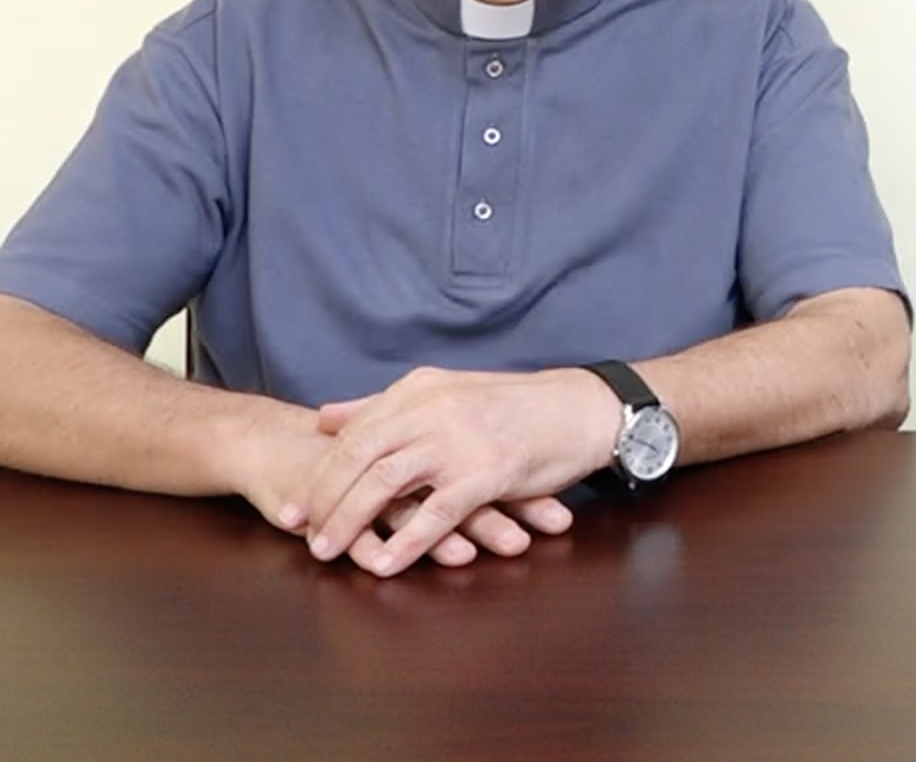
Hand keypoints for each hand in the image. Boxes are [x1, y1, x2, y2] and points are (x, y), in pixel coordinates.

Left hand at [284, 366, 617, 576]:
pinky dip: (407, 541)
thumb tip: (327, 418)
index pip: (354, 433)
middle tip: (299, 534)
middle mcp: (433, 411)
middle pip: (360, 458)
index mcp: (419, 391)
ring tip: (328, 553)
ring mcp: (460, 441)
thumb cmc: (517, 407)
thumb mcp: (446, 392)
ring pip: (387, 483)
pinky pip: (437, 511)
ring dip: (352, 522)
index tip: (293, 506)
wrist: (582, 409)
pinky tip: (386, 564)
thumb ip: (384, 405)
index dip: (319, 472)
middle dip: (323, 499)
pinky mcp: (488, 471)